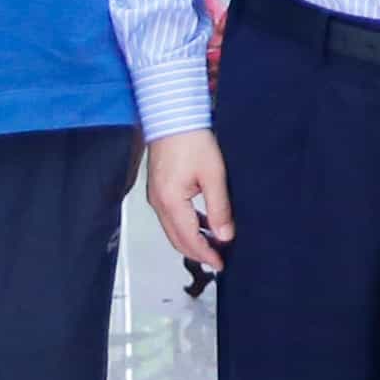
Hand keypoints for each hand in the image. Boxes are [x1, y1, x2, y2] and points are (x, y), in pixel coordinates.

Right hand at [145, 132, 233, 258]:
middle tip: (218, 259)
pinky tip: (202, 223)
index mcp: (170, 202)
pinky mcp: (158, 189)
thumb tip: (224, 234)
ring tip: (213, 244)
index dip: (205, 254)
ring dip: (191, 240)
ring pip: (172, 230)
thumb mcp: (213, 175)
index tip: (220, 263)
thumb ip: (218, 208)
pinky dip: (186, 226)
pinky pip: (171, 217)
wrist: (172, 116)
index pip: (189, 239)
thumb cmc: (190, 139)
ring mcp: (155, 197)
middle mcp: (158, 203)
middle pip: (177, 240)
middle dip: (197, 252)